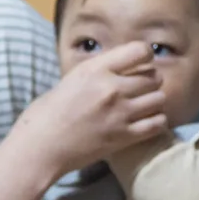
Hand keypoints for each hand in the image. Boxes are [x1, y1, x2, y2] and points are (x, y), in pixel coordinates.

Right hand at [9, 43, 168, 178]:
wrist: (39, 148)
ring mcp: (120, 113)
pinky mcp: (123, 137)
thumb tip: (123, 65)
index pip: (140, 51)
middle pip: (154, 76)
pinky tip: (146, 122)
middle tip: (141, 88)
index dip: (145, 56)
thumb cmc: (46, 113)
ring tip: (143, 106)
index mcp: (95, 70)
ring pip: (159, 99)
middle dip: (150, 81)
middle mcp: (111, 88)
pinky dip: (156, 121)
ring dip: (154, 101)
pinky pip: (157, 123)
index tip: (141, 63)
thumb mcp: (72, 79)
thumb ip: (100, 71)